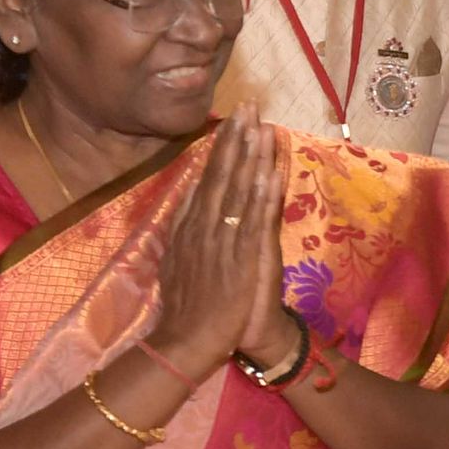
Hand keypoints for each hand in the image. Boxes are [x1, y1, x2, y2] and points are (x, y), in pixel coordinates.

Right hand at [151, 105, 282, 376]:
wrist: (189, 342)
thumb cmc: (190, 309)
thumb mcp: (177, 263)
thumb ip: (184, 231)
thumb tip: (189, 199)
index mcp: (191, 228)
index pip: (207, 179)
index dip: (221, 149)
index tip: (231, 121)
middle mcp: (205, 227)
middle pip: (222, 175)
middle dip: (235, 139)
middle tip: (247, 106)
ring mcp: (224, 240)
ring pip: (240, 190)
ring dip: (251, 156)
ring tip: (261, 124)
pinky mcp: (243, 258)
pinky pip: (256, 219)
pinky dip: (264, 192)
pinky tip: (271, 169)